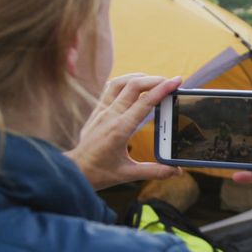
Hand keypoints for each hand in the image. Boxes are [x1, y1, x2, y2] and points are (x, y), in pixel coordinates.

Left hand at [66, 74, 182, 189]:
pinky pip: (110, 88)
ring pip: (120, 82)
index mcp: (120, 129)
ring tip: (154, 80)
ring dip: (139, 77)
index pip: (145, 102)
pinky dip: (124, 81)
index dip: (163, 89)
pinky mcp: (96, 111)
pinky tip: (133, 84)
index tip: (176, 81)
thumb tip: (176, 171)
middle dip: (155, 79)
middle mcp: (110, 116)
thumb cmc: (99, 173)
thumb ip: (155, 171)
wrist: (75, 171)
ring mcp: (101, 111)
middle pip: (134, 85)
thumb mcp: (128, 174)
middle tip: (171, 81)